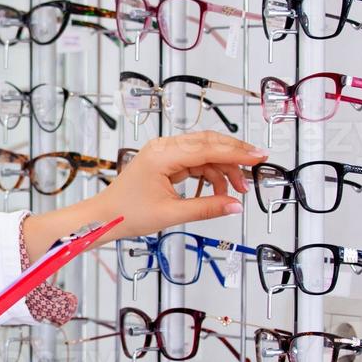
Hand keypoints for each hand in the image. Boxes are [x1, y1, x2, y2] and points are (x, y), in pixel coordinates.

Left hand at [91, 132, 266, 242]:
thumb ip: (206, 208)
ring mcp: (164, 154)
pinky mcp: (165, 162)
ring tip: (238, 190)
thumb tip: (235, 206)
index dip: (236, 152)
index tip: (258, 156)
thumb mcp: (171, 214)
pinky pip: (195, 162)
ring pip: (204, 153)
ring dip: (223, 169)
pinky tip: (220, 189)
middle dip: (234, 156)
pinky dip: (210, 174)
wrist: (104, 217)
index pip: (207, 148)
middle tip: (256, 167)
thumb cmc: (127, 213)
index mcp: (162, 155)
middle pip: (208, 144)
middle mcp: (163, 148)